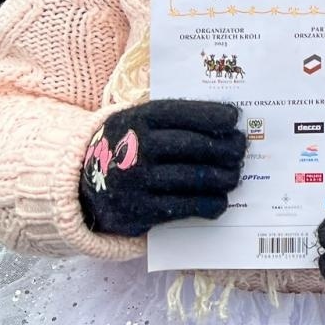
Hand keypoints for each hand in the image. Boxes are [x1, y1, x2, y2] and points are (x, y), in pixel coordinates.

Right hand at [77, 99, 246, 236]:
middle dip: (225, 148)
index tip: (234, 118)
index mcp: (136, 120)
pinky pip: (184, 207)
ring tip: (234, 176)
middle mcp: (135, 148)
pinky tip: (219, 201)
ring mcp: (137, 182)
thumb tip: (225, 120)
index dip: (211, 115)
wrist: (83, 186)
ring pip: (194, 178)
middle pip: (193, 146)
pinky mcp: (140, 211)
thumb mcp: (135, 124)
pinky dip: (209, 204)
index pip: (180, 113)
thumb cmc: (126, 148)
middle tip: (241, 150)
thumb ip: (170, 120)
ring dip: (223, 177)